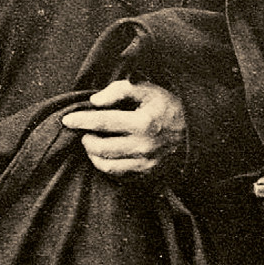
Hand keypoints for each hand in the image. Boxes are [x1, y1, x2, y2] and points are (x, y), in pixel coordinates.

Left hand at [62, 80, 185, 177]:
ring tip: (92, 143)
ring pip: (106, 166)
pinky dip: (106, 166)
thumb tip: (95, 102)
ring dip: (93, 154)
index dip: (81, 121)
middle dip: (86, 139)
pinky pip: (118, 175)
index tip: (67, 120)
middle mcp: (144, 146)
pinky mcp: (148, 175)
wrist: (196, 131)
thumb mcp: (148, 89)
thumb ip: (120, 90)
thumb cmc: (169, 106)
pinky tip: (106, 155)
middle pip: (100, 147)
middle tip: (84, 132)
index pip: (103, 122)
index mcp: (143, 123)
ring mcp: (146, 164)